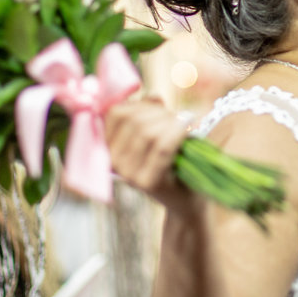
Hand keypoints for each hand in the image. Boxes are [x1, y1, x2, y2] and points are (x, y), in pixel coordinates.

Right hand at [106, 98, 199, 214]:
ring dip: (170, 121)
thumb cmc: (173, 163)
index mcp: (108, 147)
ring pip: (147, 131)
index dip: (139, 103)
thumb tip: (152, 96)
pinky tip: (189, 125)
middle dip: (159, 112)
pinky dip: (178, 131)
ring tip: (184, 125)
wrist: (188, 200)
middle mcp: (113, 163)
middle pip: (133, 120)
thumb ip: (148, 113)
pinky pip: (162, 147)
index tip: (160, 106)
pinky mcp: (148, 183)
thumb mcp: (155, 134)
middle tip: (178, 118)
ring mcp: (129, 175)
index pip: (114, 113)